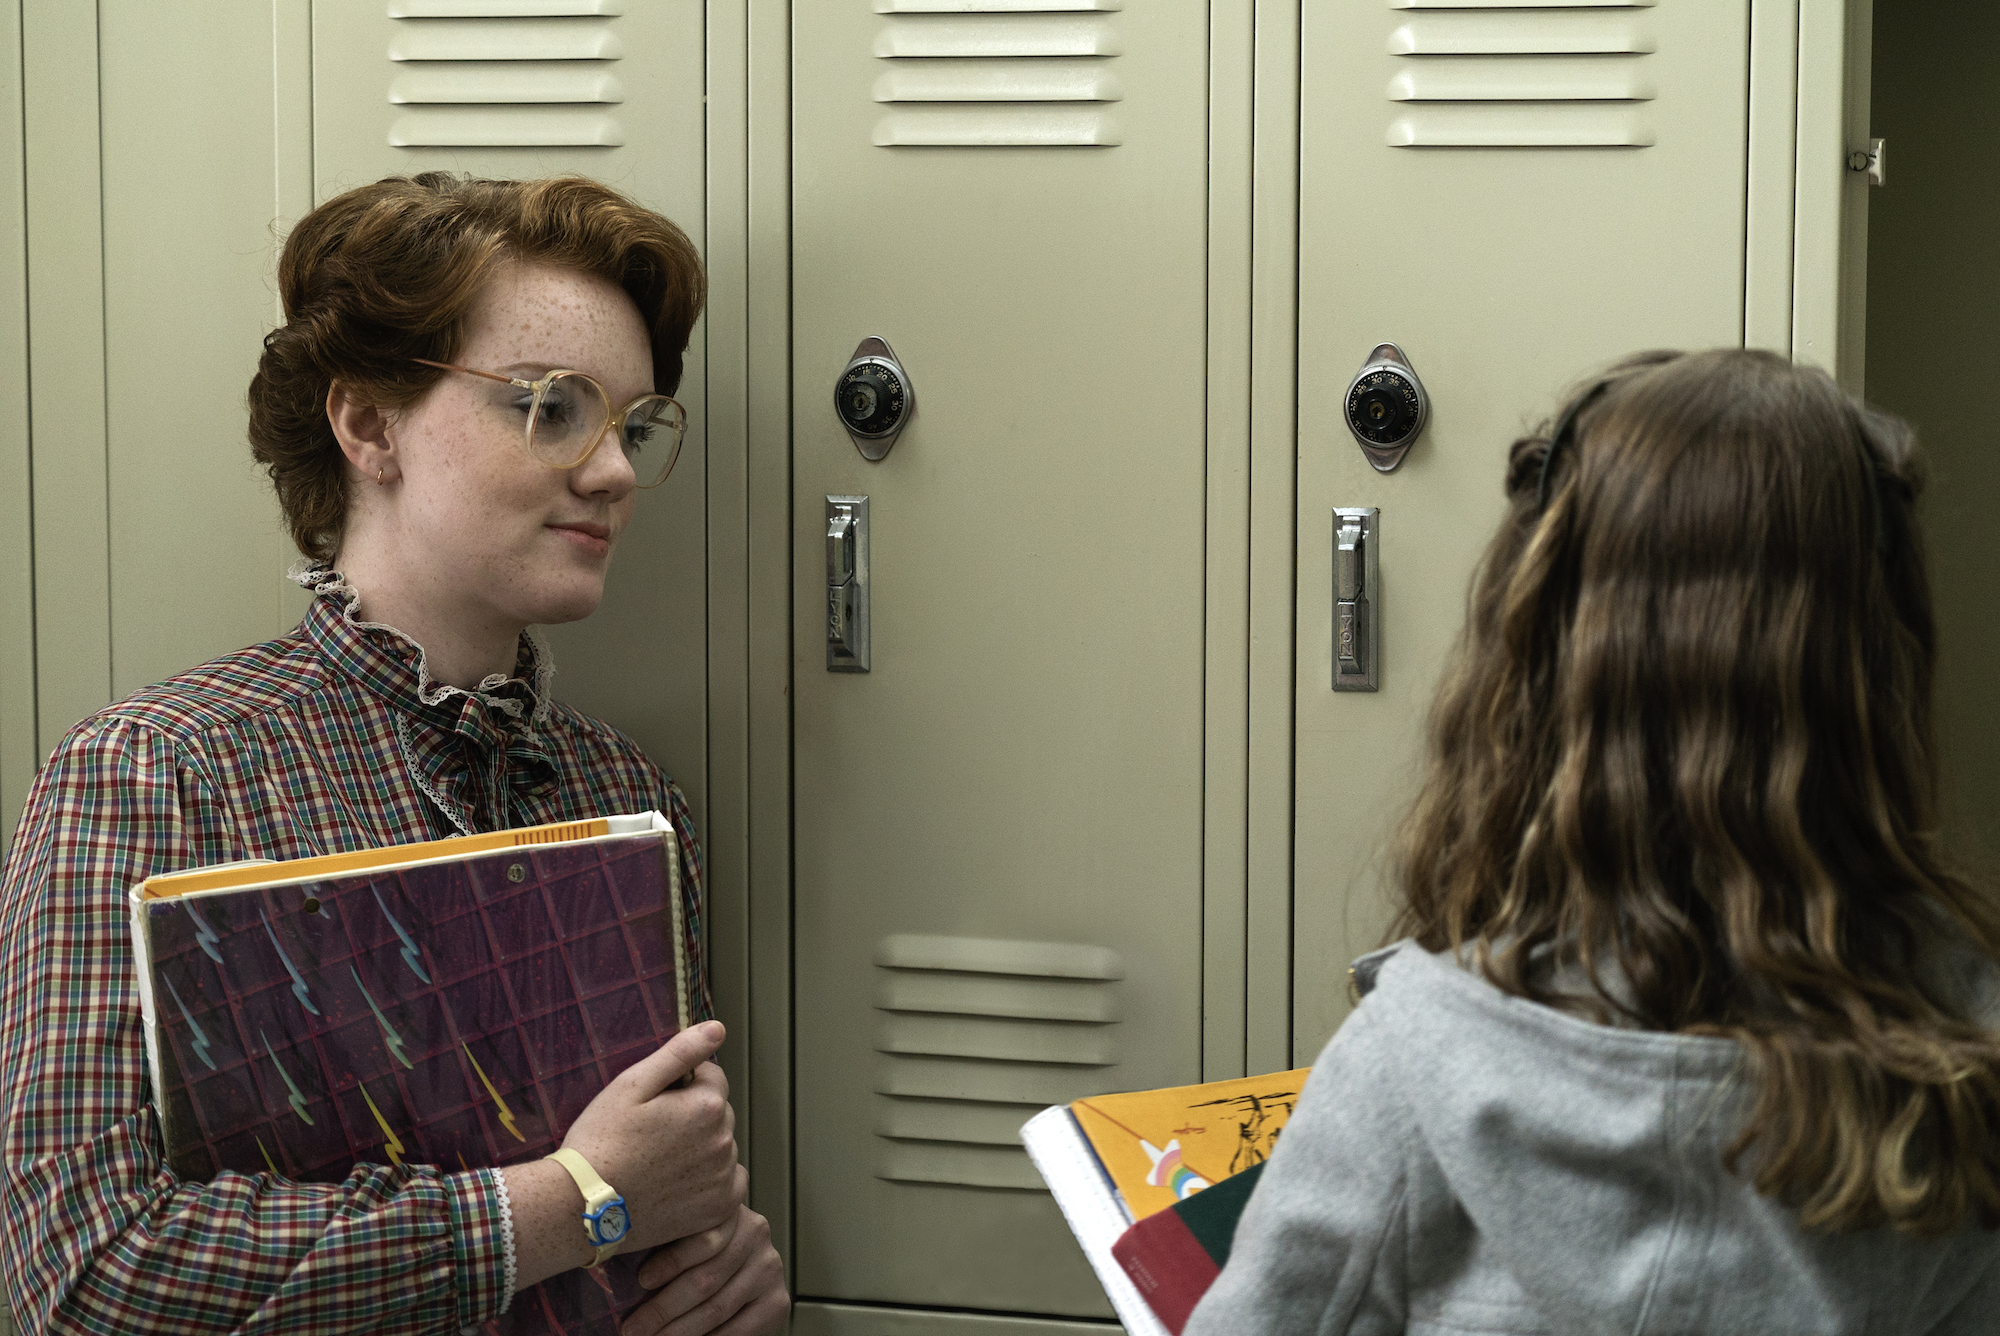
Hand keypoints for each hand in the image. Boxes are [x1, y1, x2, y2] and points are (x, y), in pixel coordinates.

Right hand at [563, 1020, 741, 1251]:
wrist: (580, 1206)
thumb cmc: (600, 1141)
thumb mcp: (632, 1085)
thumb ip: (680, 1053)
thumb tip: (717, 1028)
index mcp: (706, 1106)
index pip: (712, 1078)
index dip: (681, 1086)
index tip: (653, 1105)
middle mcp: (723, 1142)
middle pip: (718, 1113)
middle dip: (693, 1115)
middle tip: (650, 1135)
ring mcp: (722, 1179)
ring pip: (722, 1147)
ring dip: (701, 1147)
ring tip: (658, 1162)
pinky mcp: (718, 1211)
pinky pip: (730, 1182)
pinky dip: (712, 1180)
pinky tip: (678, 1184)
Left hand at [619, 1195, 788, 1335]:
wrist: (735, 1267)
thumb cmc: (694, 1251)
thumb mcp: (681, 1234)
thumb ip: (665, 1241)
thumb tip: (620, 1260)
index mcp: (730, 1210)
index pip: (703, 1237)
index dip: (671, 1261)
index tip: (641, 1280)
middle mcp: (756, 1234)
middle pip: (706, 1278)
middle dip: (663, 1310)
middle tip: (633, 1329)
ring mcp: (769, 1268)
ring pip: (717, 1307)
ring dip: (678, 1331)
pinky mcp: (777, 1301)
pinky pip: (737, 1330)